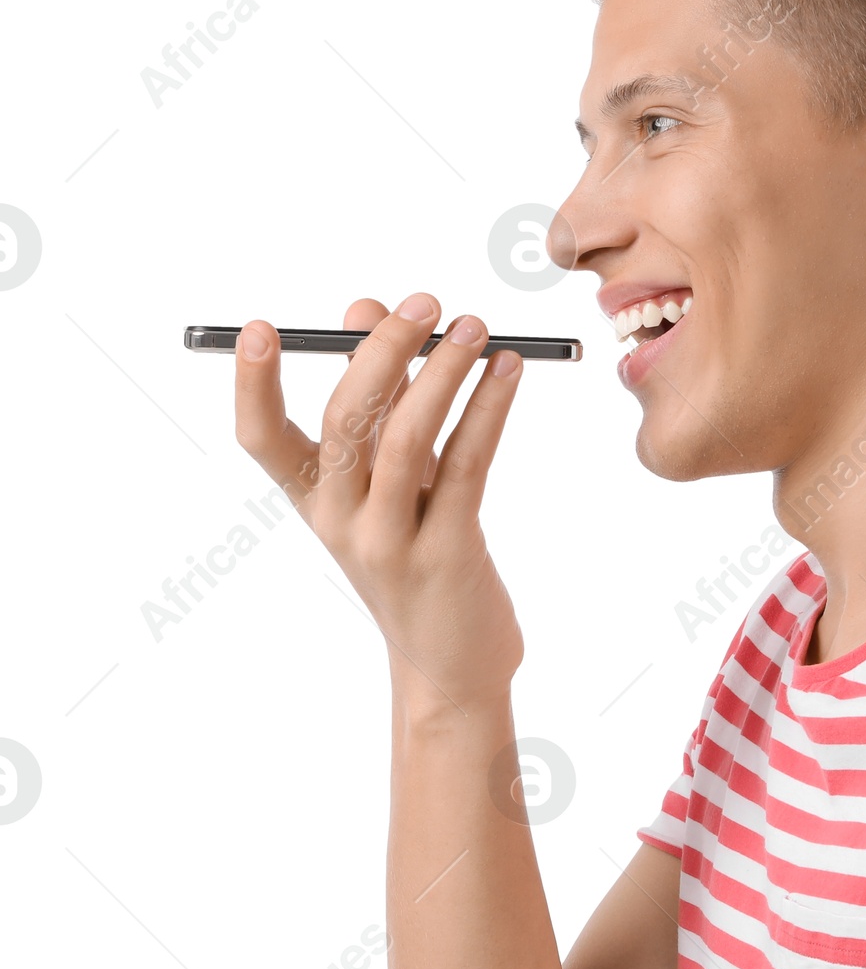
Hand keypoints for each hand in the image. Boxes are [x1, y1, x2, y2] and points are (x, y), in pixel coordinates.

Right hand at [233, 293, 525, 713]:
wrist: (451, 664)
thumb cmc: (422, 555)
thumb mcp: (393, 482)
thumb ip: (380, 401)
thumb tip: (364, 311)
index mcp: (315, 500)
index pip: (261, 439)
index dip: (253, 385)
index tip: (261, 328)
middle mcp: (340, 520)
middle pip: (343, 421)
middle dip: (381, 351)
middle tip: (424, 304)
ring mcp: (390, 541)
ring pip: (405, 438)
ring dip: (441, 372)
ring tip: (474, 326)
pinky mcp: (447, 553)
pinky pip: (466, 465)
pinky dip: (488, 409)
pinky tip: (509, 371)